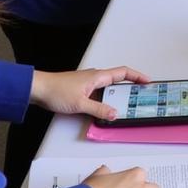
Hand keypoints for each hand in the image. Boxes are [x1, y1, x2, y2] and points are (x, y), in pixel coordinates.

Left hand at [29, 66, 150, 117]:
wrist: (38, 89)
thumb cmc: (57, 91)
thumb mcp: (80, 104)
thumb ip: (99, 110)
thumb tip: (115, 114)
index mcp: (98, 76)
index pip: (123, 73)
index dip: (137, 76)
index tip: (148, 81)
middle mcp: (95, 77)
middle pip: (118, 79)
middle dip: (131, 86)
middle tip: (140, 95)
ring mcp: (88, 83)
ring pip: (108, 88)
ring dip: (117, 95)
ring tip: (125, 106)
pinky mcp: (81, 89)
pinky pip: (99, 93)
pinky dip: (106, 99)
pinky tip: (104, 109)